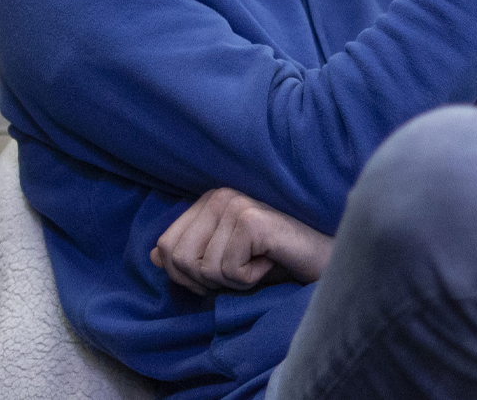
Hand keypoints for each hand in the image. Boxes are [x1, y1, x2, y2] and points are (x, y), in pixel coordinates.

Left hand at [150, 187, 333, 294]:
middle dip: (208, 280)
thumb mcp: (225, 262)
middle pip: (178, 258)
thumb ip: (190, 254)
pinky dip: (250, 279)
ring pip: (204, 268)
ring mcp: (235, 204)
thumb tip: (154, 255)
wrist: (323, 261)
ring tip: (260, 263)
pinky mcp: (251, 221)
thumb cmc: (276, 262)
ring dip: (233, 281)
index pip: (165, 247)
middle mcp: (218, 195)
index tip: (224, 273)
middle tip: (242, 270)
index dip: (187, 276)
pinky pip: (229, 270)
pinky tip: (270, 260)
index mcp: (206, 201)